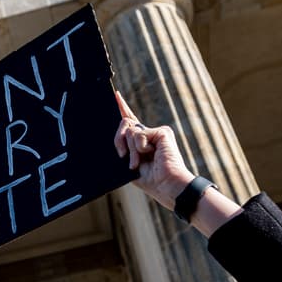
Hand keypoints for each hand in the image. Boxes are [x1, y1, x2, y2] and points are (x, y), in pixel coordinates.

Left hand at [113, 90, 194, 210]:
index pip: (130, 121)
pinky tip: (151, 154)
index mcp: (141, 142)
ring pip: (130, 130)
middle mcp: (149, 135)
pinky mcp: (162, 132)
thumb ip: (124, 147)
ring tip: (140, 162)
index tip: (116, 96)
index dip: (123, 108)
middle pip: (125, 124)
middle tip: (124, 156)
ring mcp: (157, 132)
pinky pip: (139, 134)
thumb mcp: (129, 163)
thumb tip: (121, 133)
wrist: (165, 185)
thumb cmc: (149, 179)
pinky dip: (140, 147)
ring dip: (131, 150)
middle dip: (118, 141)